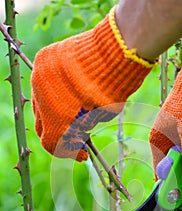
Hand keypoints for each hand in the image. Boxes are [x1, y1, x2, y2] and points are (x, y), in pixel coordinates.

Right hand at [31, 6, 153, 160]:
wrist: (112, 56)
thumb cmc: (112, 90)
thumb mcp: (100, 118)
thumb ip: (83, 127)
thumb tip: (79, 130)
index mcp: (57, 121)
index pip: (51, 144)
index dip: (66, 153)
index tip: (81, 154)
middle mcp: (42, 101)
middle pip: (43, 125)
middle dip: (59, 133)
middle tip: (76, 135)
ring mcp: (39, 79)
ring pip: (40, 103)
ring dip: (54, 111)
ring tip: (74, 109)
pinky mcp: (43, 61)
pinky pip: (43, 80)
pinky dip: (54, 89)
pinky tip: (69, 88)